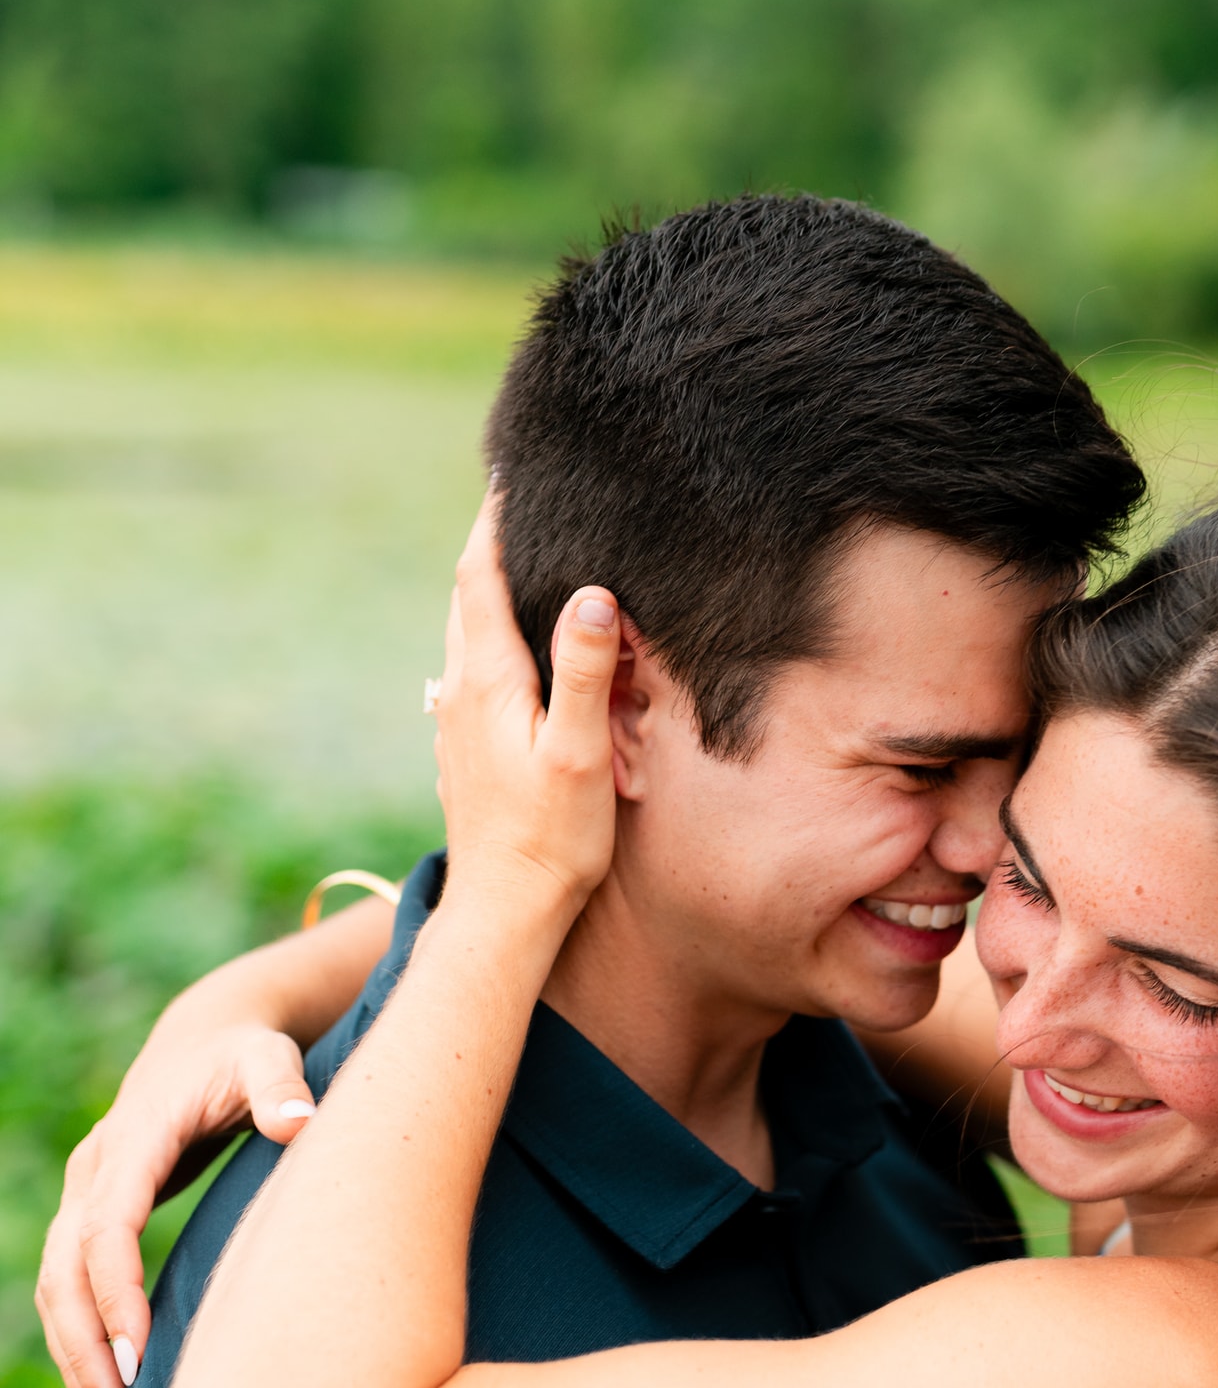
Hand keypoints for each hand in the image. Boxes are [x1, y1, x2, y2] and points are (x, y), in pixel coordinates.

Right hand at [36, 1024, 317, 1387]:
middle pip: (65, 1269)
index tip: (137, 1355)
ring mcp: (87, 1194)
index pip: (107, 1226)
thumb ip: (282, 1086)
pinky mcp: (94, 1215)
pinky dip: (78, 1339)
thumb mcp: (269, 1057)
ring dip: (72, 1354)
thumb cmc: (247, 1054)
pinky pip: (69, 1286)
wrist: (207, 1037)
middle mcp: (96, 1169)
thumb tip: (299, 1123)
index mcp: (134, 1139)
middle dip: (83, 1344)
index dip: (115, 1292)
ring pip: (56, 1285)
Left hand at [432, 499, 619, 930]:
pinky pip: (471, 673)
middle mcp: (459, 693)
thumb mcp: (580, 753)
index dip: (493, 521)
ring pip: (466, 636)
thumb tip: (593, 593)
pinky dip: (491, 639)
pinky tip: (515, 652)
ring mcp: (455, 724)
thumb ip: (586, 671)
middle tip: (517, 501)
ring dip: (488, 593)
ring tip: (518, 562)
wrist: (502, 915)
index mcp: (488, 682)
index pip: (481, 576)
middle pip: (468, 597)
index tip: (506, 472)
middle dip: (491, 546)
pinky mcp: (463, 752)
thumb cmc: (552, 839)